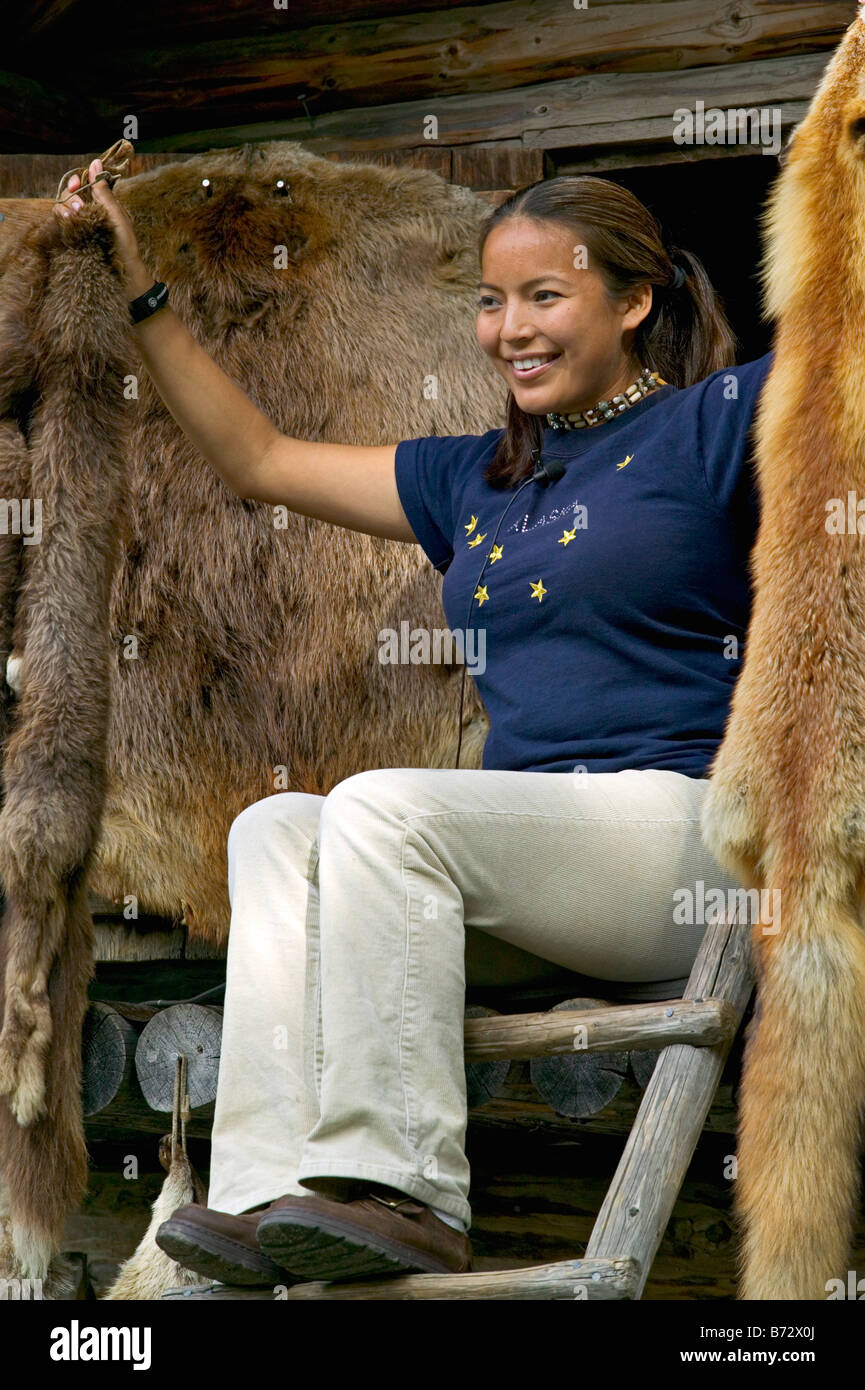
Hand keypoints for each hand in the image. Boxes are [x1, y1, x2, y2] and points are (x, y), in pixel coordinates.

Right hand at [52, 157, 146, 293]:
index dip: (77, 181)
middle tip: (79, 208)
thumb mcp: (118, 217)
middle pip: (69, 195)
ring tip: (74, 217)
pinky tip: (69, 225)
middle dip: (70, 196)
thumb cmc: (126, 247)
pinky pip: (60, 225)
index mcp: (102, 205)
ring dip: (65, 209)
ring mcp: (79, 226)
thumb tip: (96, 163)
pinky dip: (62, 222)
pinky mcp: (73, 240)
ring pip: (62, 209)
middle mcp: (88, 213)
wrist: (124, 276)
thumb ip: (104, 193)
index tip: (76, 183)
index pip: (83, 185)